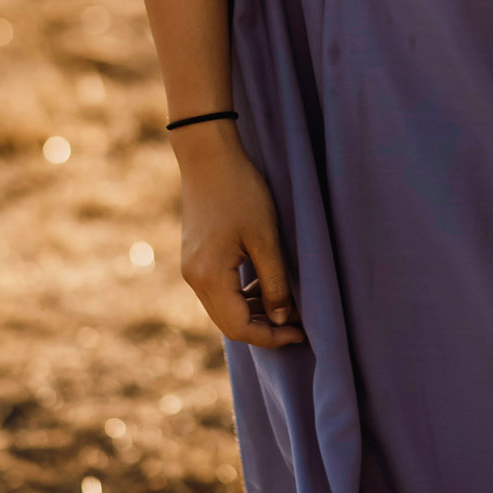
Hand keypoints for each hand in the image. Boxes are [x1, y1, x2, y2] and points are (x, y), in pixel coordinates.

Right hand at [173, 123, 304, 348]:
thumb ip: (274, 282)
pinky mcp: (195, 257)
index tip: (300, 333)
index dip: (271, 336)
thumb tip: (281, 319)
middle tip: (297, 322)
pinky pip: (220, 290)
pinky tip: (264, 282)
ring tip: (286, 301)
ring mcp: (191, 268)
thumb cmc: (240, 191)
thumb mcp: (265, 237)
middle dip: (264, 327)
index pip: (239, 327)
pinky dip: (243, 293)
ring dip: (254, 310)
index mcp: (209, 277)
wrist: (208, 156)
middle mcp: (194, 279)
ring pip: (224, 307)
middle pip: (229, 323)